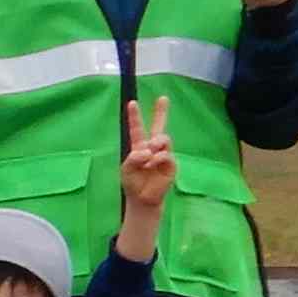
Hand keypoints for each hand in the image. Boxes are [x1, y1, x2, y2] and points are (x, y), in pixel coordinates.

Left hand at [120, 91, 178, 223]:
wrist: (143, 199)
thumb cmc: (133, 183)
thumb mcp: (126, 169)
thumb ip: (133, 158)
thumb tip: (148, 151)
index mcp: (139, 147)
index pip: (137, 129)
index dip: (135, 116)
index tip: (132, 103)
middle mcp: (152, 148)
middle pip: (158, 127)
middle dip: (161, 112)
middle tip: (163, 98)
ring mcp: (163, 155)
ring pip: (163, 139)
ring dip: (155, 144)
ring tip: (149, 155)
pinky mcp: (170, 164)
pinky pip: (165, 154)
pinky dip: (157, 158)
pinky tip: (151, 165)